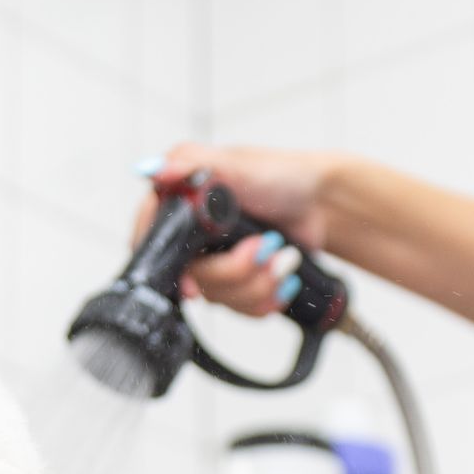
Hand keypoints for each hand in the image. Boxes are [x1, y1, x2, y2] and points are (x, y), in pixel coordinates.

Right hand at [131, 143, 343, 316]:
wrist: (321, 204)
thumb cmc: (279, 175)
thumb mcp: (233, 165)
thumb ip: (189, 164)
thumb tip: (152, 170)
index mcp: (181, 205)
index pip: (151, 243)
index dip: (169, 267)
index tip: (191, 282)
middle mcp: (194, 237)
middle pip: (193, 279)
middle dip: (236, 270)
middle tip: (264, 246)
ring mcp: (217, 262)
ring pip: (221, 299)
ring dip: (259, 283)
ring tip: (282, 258)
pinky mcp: (241, 283)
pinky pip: (242, 309)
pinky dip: (267, 297)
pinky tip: (284, 278)